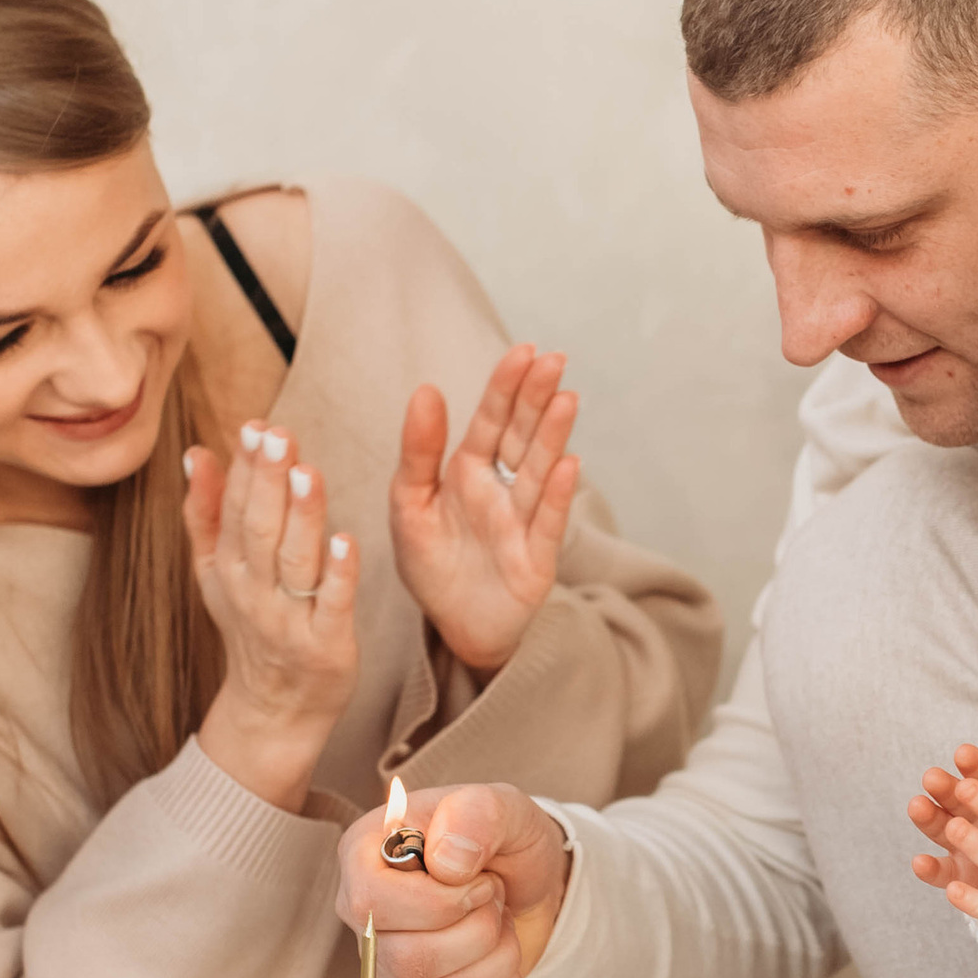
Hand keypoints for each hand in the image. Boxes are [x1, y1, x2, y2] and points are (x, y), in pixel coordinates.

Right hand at [184, 423, 359, 810]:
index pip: (234, 508)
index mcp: (229, 568)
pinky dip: (339, 575)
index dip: (244, 467)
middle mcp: (253, 591)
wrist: (273, 711)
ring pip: (294, 561)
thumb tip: (196, 452)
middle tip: (278, 435)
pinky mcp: (327, 645)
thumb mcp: (215, 573)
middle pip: (259, 528)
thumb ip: (205, 512)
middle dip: (267, 479)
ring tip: (307, 472)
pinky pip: (332, 606)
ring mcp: (289, 620)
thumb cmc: (251, 629)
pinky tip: (347, 541)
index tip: (255, 425)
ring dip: (301, 516)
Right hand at [336, 782, 574, 977]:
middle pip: (407, 959)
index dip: (437, 900)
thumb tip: (447, 864)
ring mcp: (393, 967)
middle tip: (492, 892)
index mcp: (365, 857)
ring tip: (497, 919)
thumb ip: (475, 813)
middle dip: (476, 926)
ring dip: (495, 953)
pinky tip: (502, 950)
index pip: (369, 903)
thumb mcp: (501, 806)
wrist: (533, 879)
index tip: (476, 876)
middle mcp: (367, 919)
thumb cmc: (502, 837)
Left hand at [390, 346, 582, 677]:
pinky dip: (555, 495)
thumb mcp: (409, 504)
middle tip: (552, 360)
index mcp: (469, 470)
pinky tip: (568, 465)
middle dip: (536, 399)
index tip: (523, 351)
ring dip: (553, 436)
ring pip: (538, 471)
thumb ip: (417, 452)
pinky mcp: (535, 557)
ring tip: (566, 399)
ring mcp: (522, 520)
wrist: (453, 626)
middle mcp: (501, 488)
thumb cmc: (431, 563)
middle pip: (522, 436)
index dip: (507, 387)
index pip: (491, 420)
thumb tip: (426, 389)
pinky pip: (546, 522)